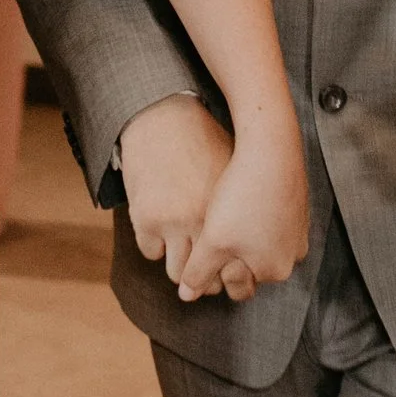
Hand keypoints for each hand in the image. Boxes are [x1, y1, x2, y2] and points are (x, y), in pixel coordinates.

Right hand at [116, 95, 231, 286]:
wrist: (164, 118)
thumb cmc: (204, 142)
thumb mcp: (233, 176)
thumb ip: (241, 209)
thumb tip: (250, 244)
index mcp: (229, 214)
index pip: (233, 267)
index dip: (228, 272)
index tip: (224, 267)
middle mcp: (203, 223)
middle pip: (207, 279)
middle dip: (204, 278)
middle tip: (201, 267)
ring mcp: (173, 223)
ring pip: (176, 272)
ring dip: (179, 265)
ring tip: (180, 252)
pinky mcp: (145, 219)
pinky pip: (151, 252)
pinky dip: (155, 244)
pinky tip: (160, 228)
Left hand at [172, 131, 309, 304]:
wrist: (272, 149)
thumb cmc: (242, 197)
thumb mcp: (214, 241)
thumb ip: (199, 272)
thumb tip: (186, 296)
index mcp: (274, 269)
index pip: (238, 288)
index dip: (217, 273)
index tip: (204, 251)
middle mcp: (292, 256)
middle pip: (252, 267)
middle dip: (231, 255)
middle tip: (213, 231)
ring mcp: (298, 231)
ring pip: (261, 243)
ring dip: (243, 235)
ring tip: (226, 212)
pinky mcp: (298, 207)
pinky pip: (271, 221)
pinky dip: (255, 215)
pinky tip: (241, 197)